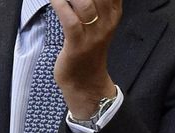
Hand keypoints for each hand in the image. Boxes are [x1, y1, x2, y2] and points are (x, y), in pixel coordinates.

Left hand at [52, 0, 120, 119]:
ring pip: (85, 2)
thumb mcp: (98, 21)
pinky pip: (70, 19)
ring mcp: (94, 33)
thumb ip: (96, 2)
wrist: (85, 82)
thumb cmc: (87, 49)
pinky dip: (60, 5)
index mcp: (114, 11)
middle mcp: (108, 20)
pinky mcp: (79, 44)